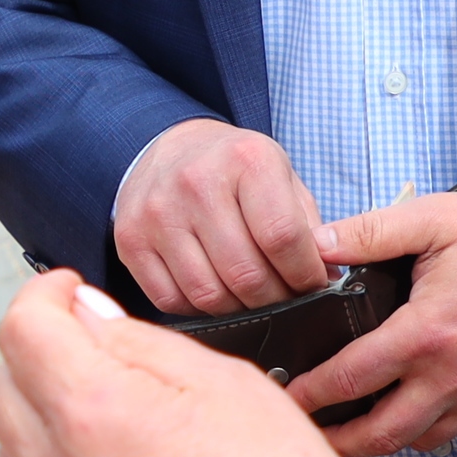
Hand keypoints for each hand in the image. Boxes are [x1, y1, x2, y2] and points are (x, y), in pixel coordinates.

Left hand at [0, 270, 388, 456]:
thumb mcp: (219, 377)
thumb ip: (132, 338)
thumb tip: (81, 314)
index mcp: (95, 409)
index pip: (21, 328)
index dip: (44, 296)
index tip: (66, 298)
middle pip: (1, 390)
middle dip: (40, 362)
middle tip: (92, 365)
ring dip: (45, 433)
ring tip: (112, 440)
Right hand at [111, 118, 326, 315]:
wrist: (168, 147)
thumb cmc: (234, 168)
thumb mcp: (280, 175)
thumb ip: (306, 224)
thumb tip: (326, 279)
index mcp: (245, 159)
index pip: (282, 237)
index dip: (305, 274)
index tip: (312, 284)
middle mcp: (196, 182)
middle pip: (246, 274)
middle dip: (277, 300)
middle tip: (286, 299)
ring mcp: (157, 213)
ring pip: (209, 295)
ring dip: (240, 309)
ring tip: (253, 298)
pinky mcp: (130, 241)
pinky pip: (171, 300)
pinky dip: (200, 308)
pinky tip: (216, 291)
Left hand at [282, 191, 456, 456]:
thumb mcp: (435, 218)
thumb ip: (371, 232)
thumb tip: (318, 245)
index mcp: (427, 332)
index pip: (351, 377)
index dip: (310, 393)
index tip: (285, 397)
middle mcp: (451, 375)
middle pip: (381, 433)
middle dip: (338, 441)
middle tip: (307, 435)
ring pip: (416, 441)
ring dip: (378, 443)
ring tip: (347, 431)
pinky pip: (449, 430)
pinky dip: (418, 432)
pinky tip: (399, 413)